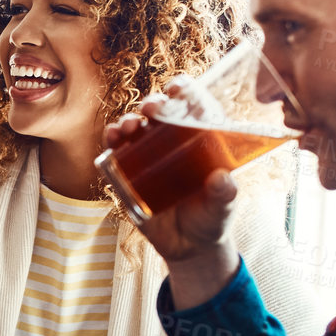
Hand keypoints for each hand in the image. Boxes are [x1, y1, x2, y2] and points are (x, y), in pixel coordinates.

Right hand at [105, 93, 239, 308]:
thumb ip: (223, 196)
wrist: (188, 248)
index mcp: (201, 141)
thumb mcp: (221, 209)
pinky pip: (117, 150)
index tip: (177, 88)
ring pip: (136, 128)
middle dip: (154, 103)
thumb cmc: (210, 221)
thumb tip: (222, 179)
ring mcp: (149, 156)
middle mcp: (173, 142)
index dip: (186, 91)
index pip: (194, 107)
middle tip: (151, 109)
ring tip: (129, 127)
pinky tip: (112, 138)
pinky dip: (112, 140)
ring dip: (130, 120)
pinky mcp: (129, 173)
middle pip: (162, 112)